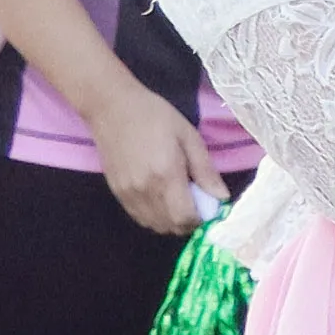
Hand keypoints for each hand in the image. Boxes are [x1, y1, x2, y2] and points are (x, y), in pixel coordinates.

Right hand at [79, 81, 220, 239]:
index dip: (202, 219)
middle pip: (170, 226)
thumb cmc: (155, 116)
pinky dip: (155, 217)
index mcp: (166, 175)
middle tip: (197, 204)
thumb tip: (222, 197)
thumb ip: (205, 170)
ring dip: (171, 221)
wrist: (112, 108)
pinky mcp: (116, 193)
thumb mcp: (189, 137)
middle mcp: (145, 191)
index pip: (185, 218)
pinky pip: (139, 218)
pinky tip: (162, 199)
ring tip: (180, 201)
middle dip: (188, 222)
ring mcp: (128, 194)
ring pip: (154, 225)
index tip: (210, 207)